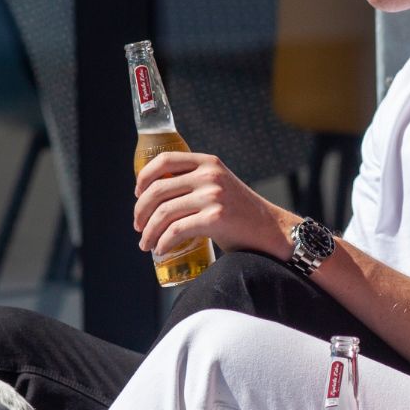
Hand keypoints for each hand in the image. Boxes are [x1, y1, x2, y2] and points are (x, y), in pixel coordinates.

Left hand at [134, 151, 293, 256]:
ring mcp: (212, 196)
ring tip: (146, 244)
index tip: (137, 194)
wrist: (272, 231)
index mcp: (208, 163)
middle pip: (157, 190)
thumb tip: (156, 197)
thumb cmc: (242, 214)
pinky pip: (176, 231)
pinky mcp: (215, 219)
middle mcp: (209, 176)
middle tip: (138, 226)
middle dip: (141, 211)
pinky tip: (161, 249)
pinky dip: (163, 242)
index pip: (164, 160)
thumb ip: (196, 184)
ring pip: (163, 213)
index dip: (144, 177)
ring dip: (148, 232)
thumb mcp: (220, 187)